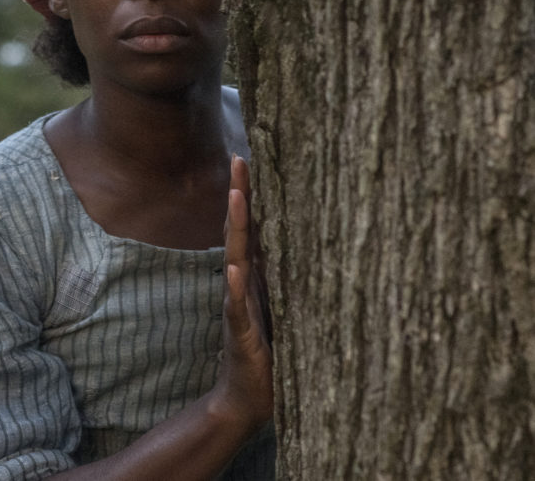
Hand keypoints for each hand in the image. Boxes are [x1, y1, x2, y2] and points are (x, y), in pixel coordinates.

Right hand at [212, 154, 272, 431]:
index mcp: (256, 278)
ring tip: (237, 197)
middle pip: (239, 231)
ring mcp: (237, 306)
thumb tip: (325, 252)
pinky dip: (234, 286)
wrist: (246, 398)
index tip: (252, 160)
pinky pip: (236, 305)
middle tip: (240, 159)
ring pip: (235, 258)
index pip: (254, 228)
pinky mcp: (239, 332)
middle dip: (240, 195)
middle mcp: (242, 284)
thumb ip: (295, 283)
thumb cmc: (271, 357)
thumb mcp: (290, 312)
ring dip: (235, 227)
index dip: (253, 195)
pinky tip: (232, 267)